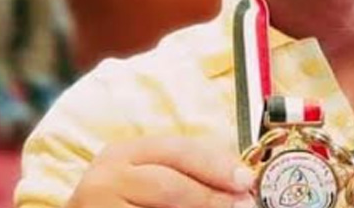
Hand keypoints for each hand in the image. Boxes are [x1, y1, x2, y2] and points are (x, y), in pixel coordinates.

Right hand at [66, 136, 255, 207]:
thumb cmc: (125, 199)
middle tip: (244, 204)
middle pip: (169, 185)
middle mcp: (107, 179)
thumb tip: (238, 180)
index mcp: (123, 153)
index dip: (216, 165)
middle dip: (211, 196)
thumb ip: (186, 172)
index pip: (177, 151)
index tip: (246, 179)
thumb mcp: (148, 174)